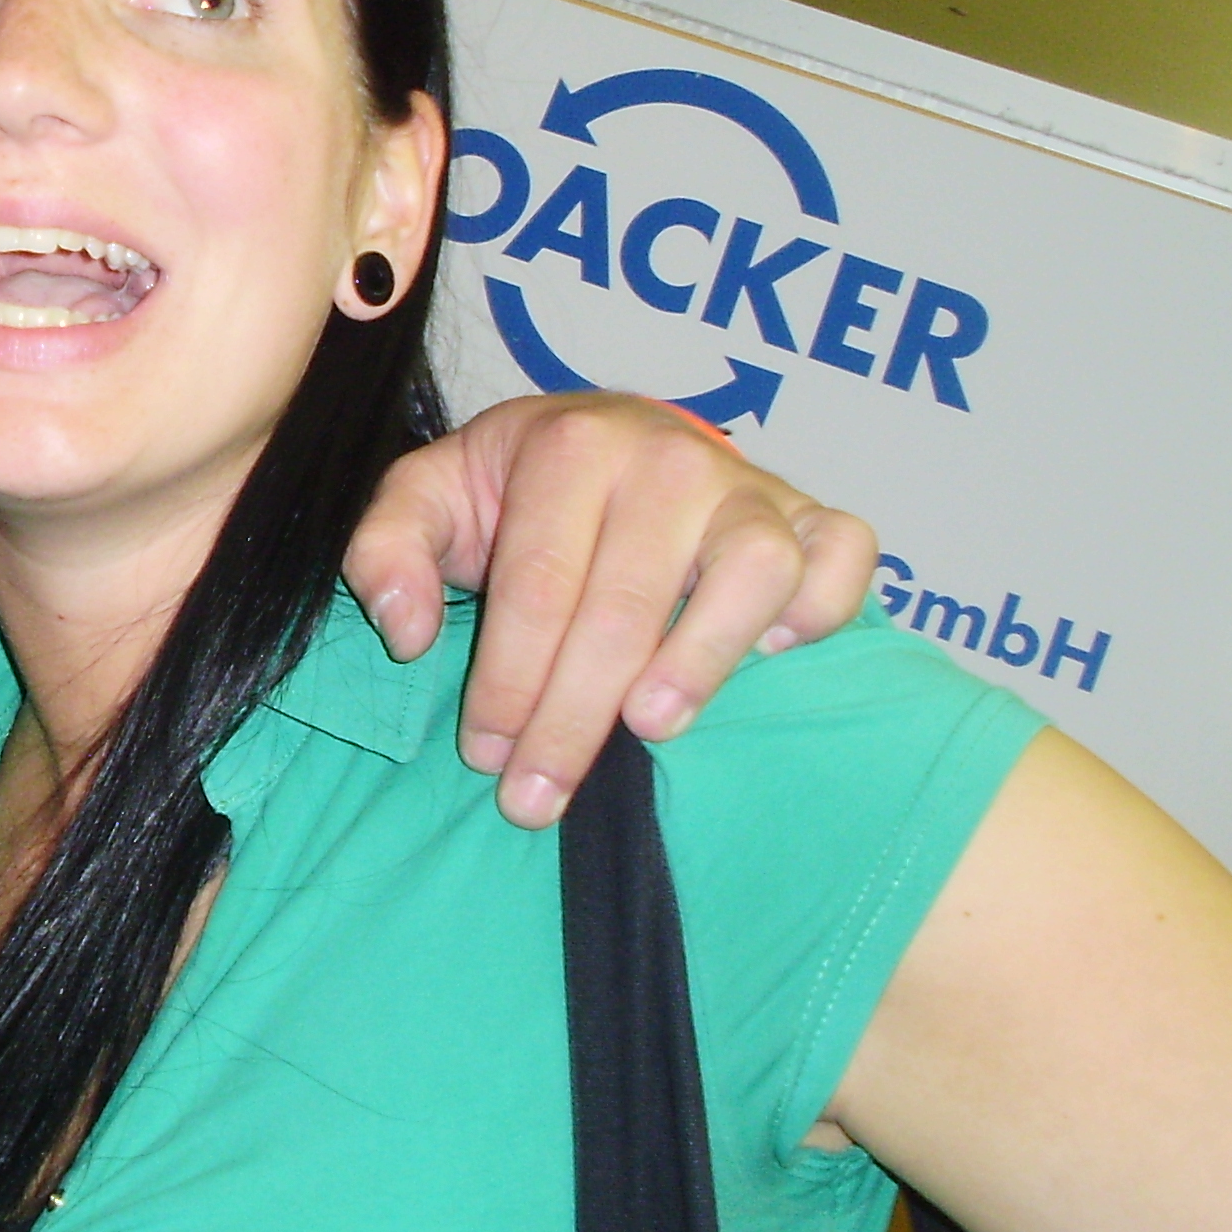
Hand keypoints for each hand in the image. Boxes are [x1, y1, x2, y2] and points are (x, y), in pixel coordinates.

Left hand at [344, 391, 875, 827]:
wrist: (609, 434)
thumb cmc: (516, 489)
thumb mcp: (430, 496)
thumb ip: (388, 549)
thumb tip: (409, 634)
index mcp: (569, 448)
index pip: (537, 585)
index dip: (507, 680)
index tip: (485, 756)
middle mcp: (669, 457)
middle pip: (625, 605)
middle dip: (573, 717)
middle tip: (537, 797)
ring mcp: (750, 485)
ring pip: (751, 571)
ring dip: (702, 659)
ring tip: (648, 729)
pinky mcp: (813, 512)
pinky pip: (843, 555)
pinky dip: (822, 606)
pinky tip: (770, 658)